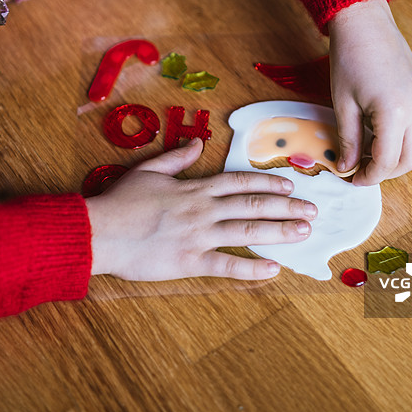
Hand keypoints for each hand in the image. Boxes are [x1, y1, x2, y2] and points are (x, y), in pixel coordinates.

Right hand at [85, 138, 317, 280]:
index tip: (289, 185)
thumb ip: (176, 157)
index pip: (238, 181)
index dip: (267, 182)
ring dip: (280, 231)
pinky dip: (252, 267)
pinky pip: (227, 265)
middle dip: (286, 206)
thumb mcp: (148, 170)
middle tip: (311, 210)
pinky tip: (274, 268)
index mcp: (193, 188)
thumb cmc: (120, 202)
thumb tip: (198, 143)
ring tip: (304, 232)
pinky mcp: (189, 261)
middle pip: (253, 204)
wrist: (100, 231)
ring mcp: (199, 235)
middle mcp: (203, 209)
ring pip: (248, 231)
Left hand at [328, 0, 411, 185]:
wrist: (365, 23)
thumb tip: (346, 167)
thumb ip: (347, 139)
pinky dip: (405, 144)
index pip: (387, 161)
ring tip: (368, 155)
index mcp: (395, 112)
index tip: (352, 179)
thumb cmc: (350, 58)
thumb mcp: (343, 104)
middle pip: (410, 161)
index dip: (369, 176)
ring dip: (397, 160)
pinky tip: (379, 138)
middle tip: (360, 172)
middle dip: (386, 173)